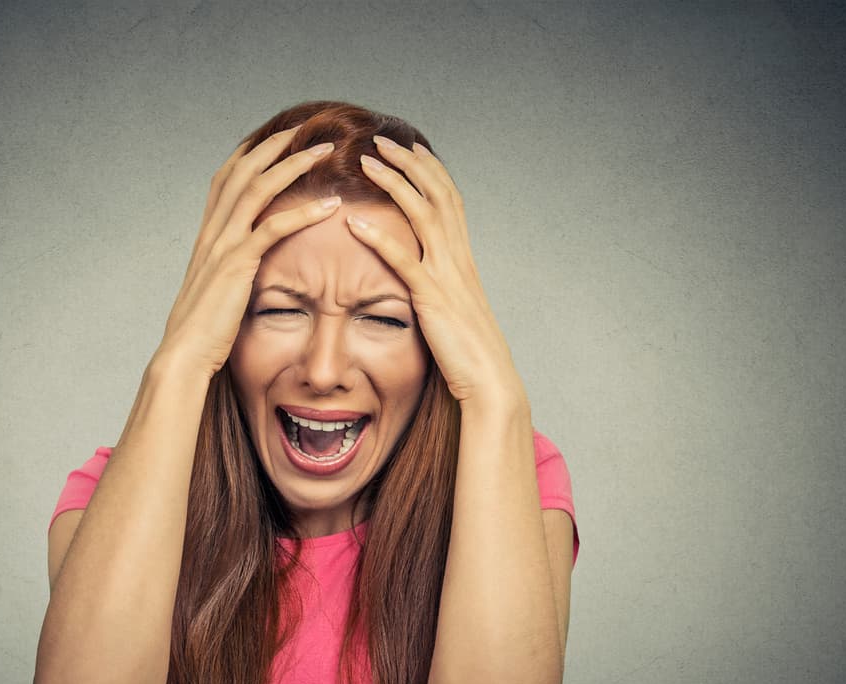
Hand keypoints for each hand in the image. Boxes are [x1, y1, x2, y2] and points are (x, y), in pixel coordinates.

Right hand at [156, 126, 341, 380]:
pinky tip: (330, 206)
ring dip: (293, 164)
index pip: (226, 178)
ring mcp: (223, 245)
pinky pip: (273, 229)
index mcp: (207, 235)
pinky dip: (303, 213)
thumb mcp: (216, 291)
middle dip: (275, 144)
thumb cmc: (203, 331)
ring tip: (326, 151)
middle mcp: (213, 232)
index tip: (274, 136)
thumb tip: (244, 267)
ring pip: (258, 188)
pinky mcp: (237, 265)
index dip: (250, 153)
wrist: (183, 353)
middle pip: (243, 170)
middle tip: (307, 128)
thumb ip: (229, 270)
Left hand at [347, 136, 525, 408]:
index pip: (449, 201)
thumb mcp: (454, 312)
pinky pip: (404, 261)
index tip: (411, 147)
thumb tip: (425, 279)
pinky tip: (354, 221)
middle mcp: (459, 260)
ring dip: (395, 184)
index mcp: (463, 261)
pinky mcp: (432, 300)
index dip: (431, 171)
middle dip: (411, 163)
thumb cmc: (470, 355)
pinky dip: (379, 238)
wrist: (490, 382)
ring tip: (367, 161)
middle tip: (383, 139)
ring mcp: (448, 277)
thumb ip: (440, 289)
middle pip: (437, 194)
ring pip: (424, 215)